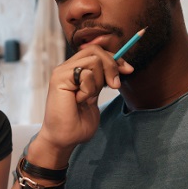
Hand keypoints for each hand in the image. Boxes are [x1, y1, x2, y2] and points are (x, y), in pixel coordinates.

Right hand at [35, 45, 133, 162]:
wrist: (64, 138)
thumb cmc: (78, 122)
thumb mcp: (95, 94)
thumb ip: (102, 79)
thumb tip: (122, 66)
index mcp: (74, 70)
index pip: (96, 51)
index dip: (115, 59)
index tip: (128, 70)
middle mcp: (67, 68)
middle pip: (96, 50)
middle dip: (112, 66)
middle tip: (114, 86)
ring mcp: (61, 72)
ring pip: (94, 60)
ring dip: (98, 82)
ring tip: (87, 97)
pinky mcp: (59, 79)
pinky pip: (85, 74)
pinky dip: (89, 89)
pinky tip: (79, 100)